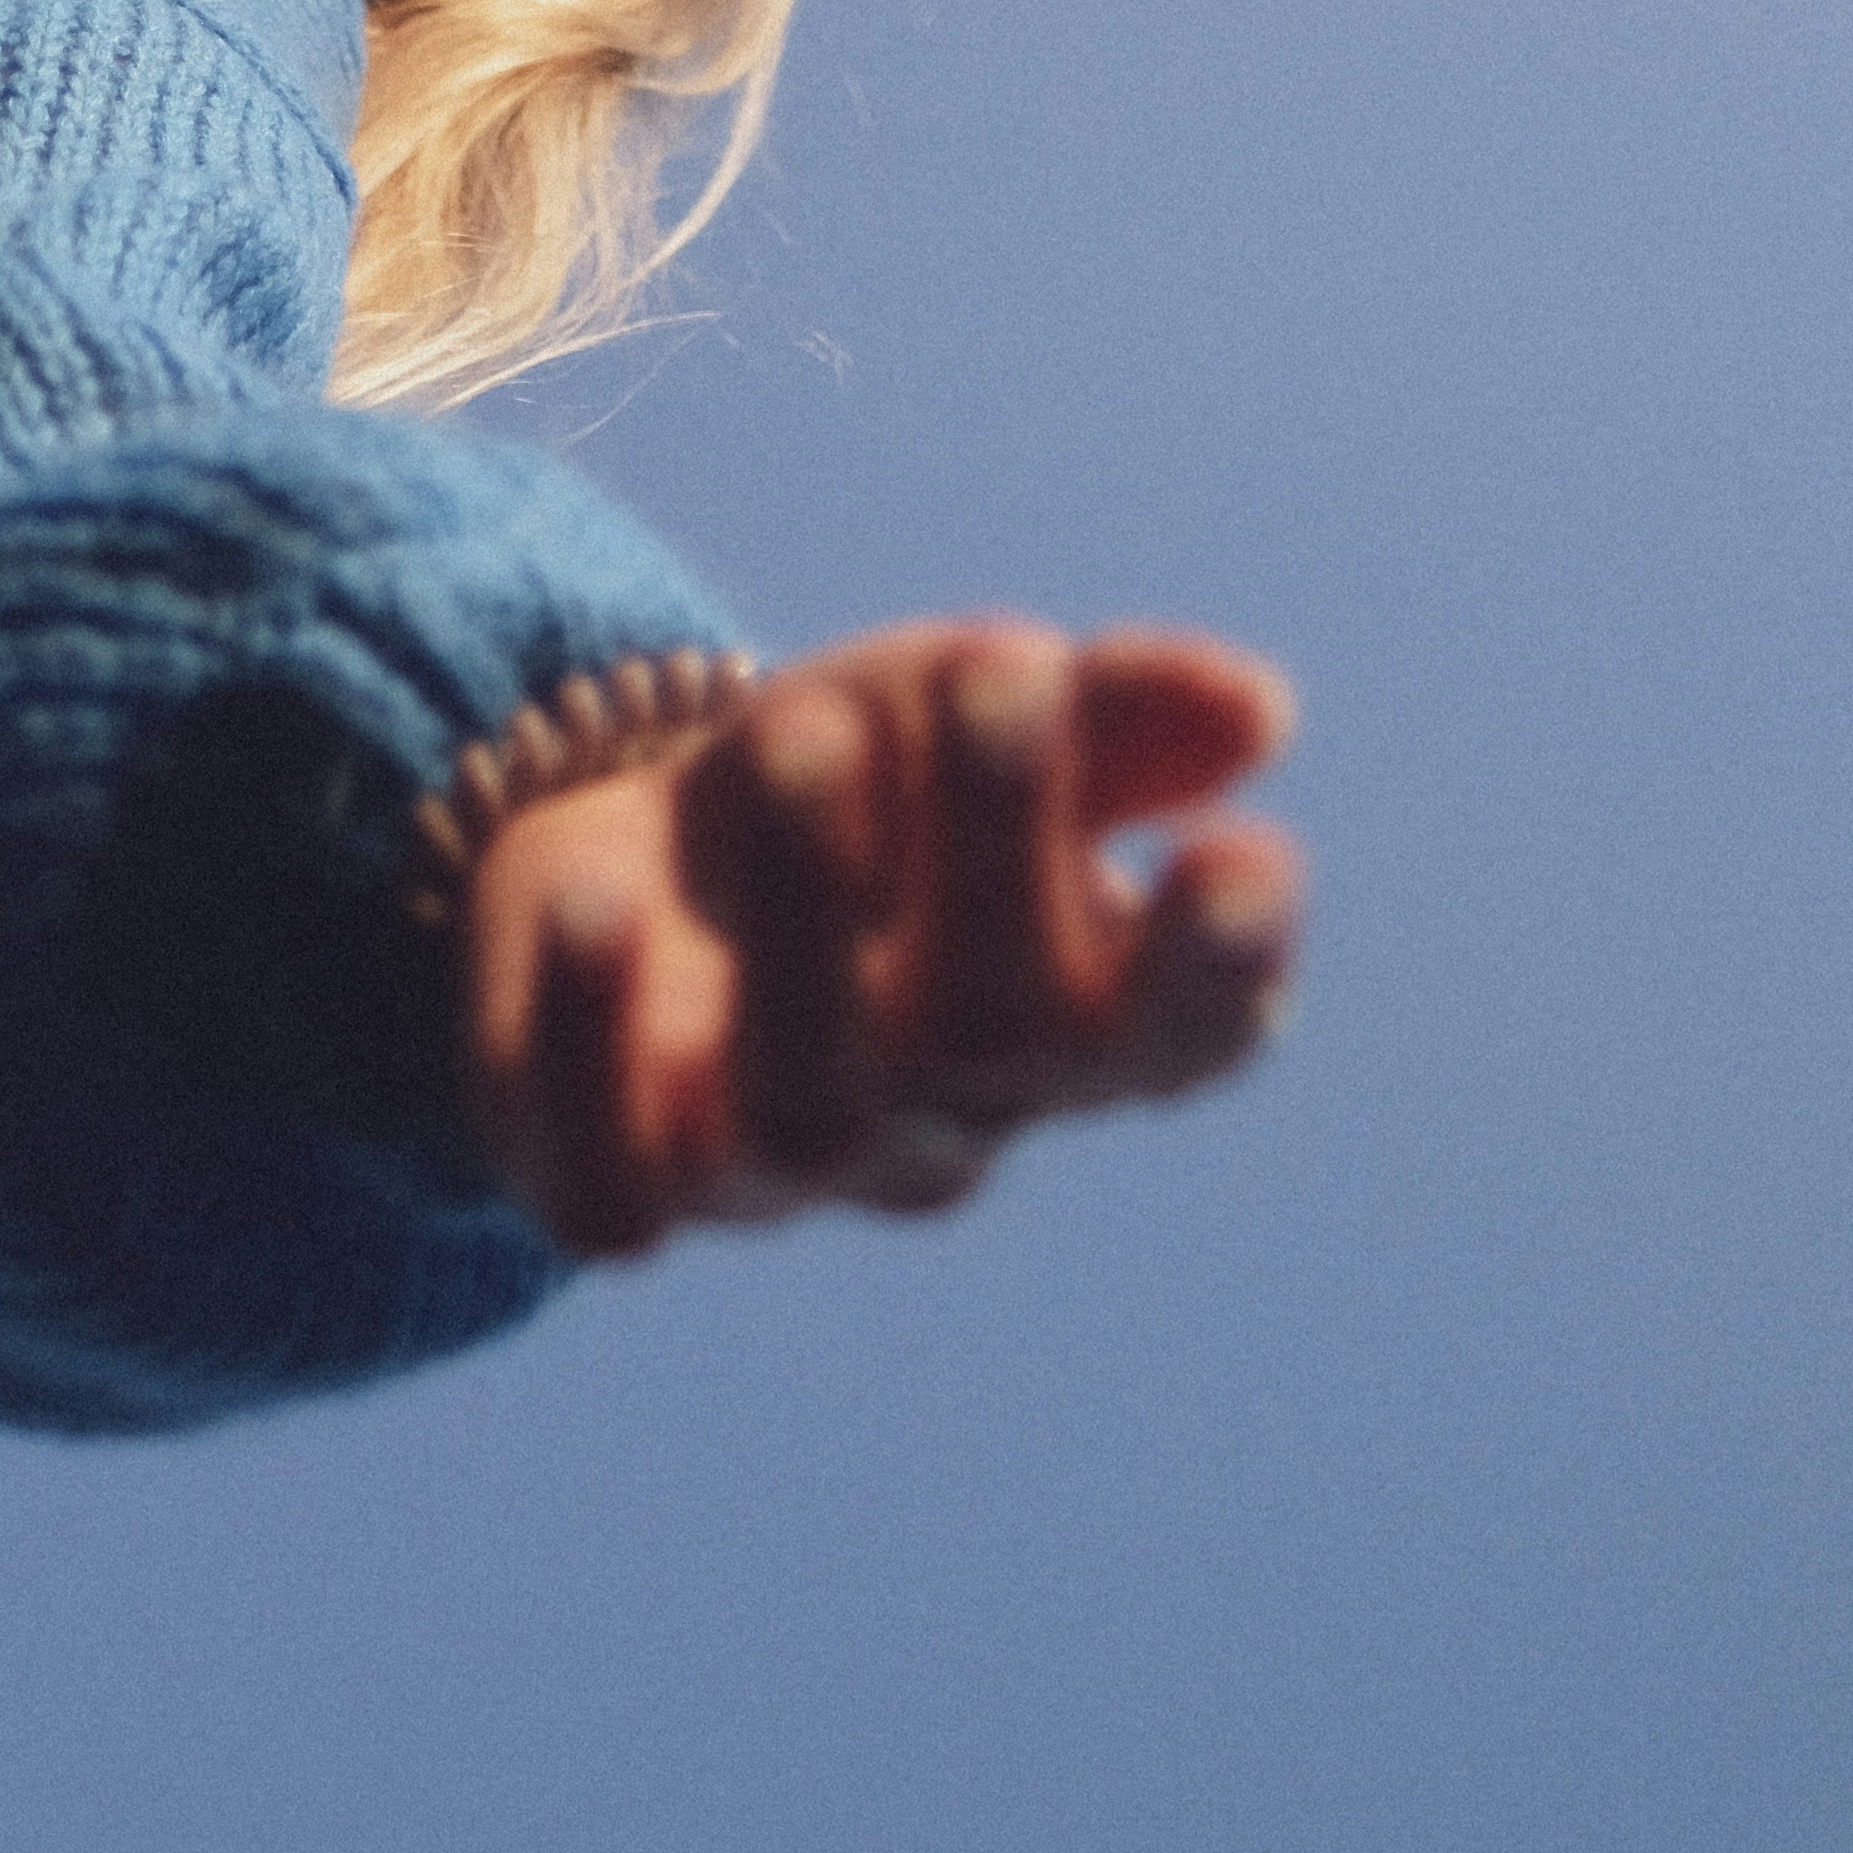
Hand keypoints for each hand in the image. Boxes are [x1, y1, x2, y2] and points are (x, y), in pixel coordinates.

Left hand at [459, 617, 1300, 1261]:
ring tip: (804, 730)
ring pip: (806, 1103)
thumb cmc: (842, 788)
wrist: (610, 855)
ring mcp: (769, 1165)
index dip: (1219, 971)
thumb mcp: (956, 708)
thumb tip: (1259, 709)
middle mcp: (933, 1119)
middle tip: (1003, 673)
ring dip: (807, 915)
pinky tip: (596, 902)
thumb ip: (1107, 710)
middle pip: (994, 1035)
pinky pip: (607, 1169)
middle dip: (1003, 851)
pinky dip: (592, 1037)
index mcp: (1057, 1023)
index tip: (1249, 856)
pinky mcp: (608, 1179)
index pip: (1174, 1035)